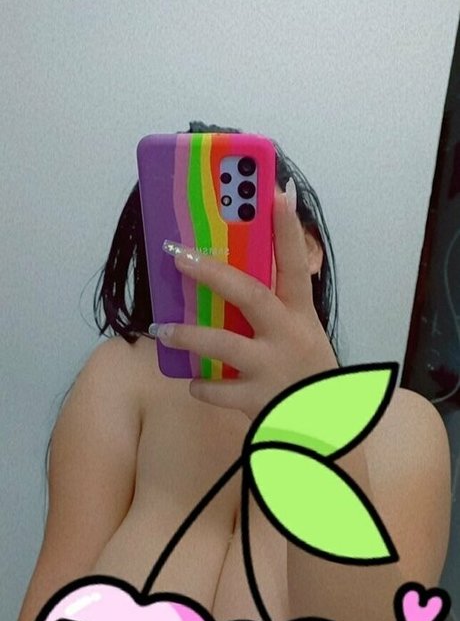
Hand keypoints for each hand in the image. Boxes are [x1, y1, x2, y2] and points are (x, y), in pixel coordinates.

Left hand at [155, 188, 338, 421]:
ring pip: (224, 345)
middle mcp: (288, 336)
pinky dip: (202, 386)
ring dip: (189, 335)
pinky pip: (219, 390)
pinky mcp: (258, 399)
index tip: (275, 192)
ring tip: (162, 328)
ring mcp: (272, 368)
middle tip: (179, 254)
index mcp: (301, 315)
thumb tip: (233, 278)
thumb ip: (277, 309)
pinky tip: (193, 382)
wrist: (326, 428)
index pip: (295, 264)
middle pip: (250, 295)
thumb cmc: (308, 374)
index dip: (287, 228)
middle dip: (212, 273)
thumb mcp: (304, 335)